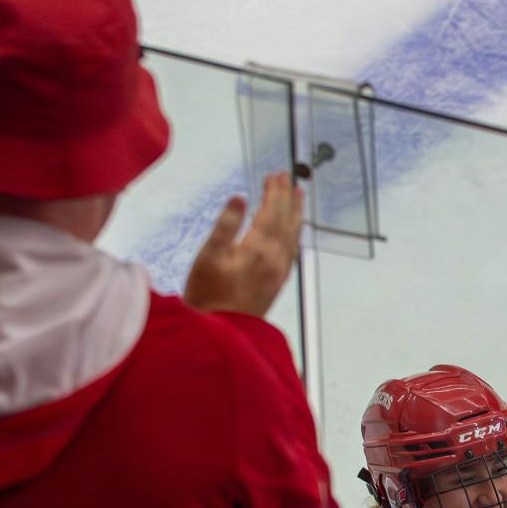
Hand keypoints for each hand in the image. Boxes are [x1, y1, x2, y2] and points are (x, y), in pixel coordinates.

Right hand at [184, 172, 305, 317]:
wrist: (222, 332)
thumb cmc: (209, 295)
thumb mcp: (209, 255)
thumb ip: (226, 225)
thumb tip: (240, 198)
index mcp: (259, 249)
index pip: (271, 213)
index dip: (274, 192)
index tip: (275, 175)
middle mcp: (275, 259)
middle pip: (286, 221)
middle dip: (287, 198)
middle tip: (288, 178)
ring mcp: (279, 272)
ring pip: (293, 235)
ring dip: (295, 214)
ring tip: (298, 196)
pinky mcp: (277, 282)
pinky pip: (292, 250)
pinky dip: (294, 233)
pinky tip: (292, 231)